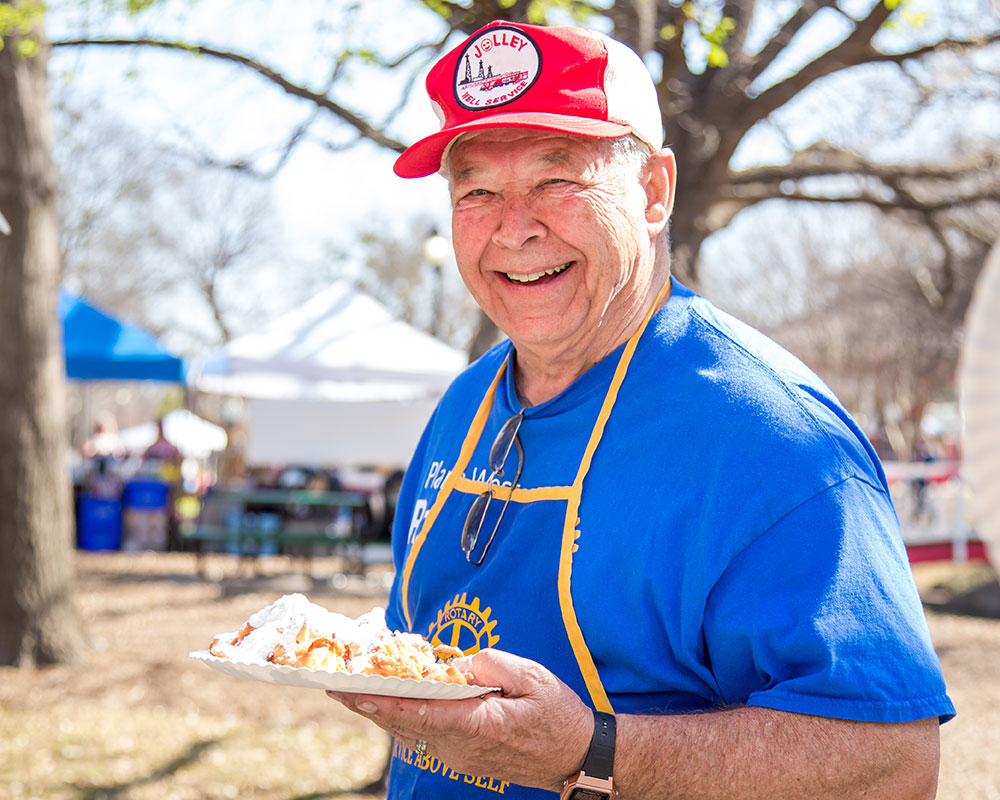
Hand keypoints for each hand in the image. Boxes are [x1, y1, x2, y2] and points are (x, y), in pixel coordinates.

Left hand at [328, 648, 593, 791]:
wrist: (577, 756)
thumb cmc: (558, 714)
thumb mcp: (532, 677)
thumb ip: (490, 665)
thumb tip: (454, 665)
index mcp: (477, 725)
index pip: (419, 711)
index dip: (383, 699)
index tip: (353, 690)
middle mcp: (461, 747)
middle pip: (404, 724)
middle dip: (368, 704)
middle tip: (334, 686)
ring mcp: (460, 758)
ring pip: (410, 733)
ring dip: (381, 711)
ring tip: (351, 692)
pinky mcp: (463, 759)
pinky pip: (424, 737)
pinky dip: (403, 718)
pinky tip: (388, 703)